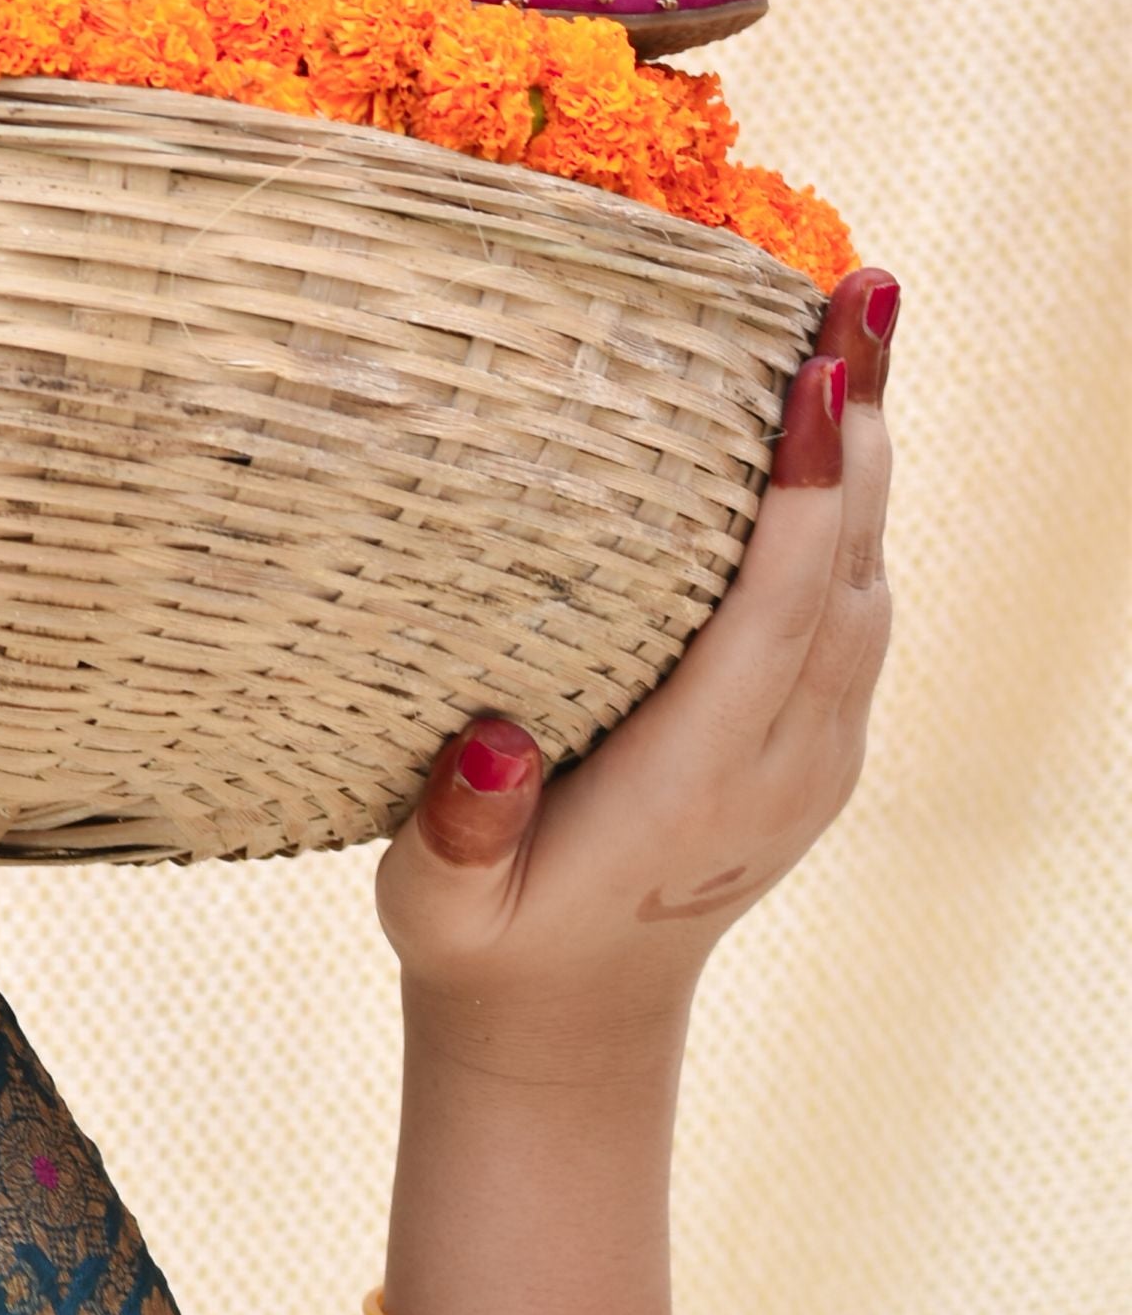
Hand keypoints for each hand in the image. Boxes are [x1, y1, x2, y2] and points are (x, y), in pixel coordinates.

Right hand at [375, 265, 898, 1069]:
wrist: (571, 1021)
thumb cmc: (485, 940)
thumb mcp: (440, 910)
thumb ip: (461, 834)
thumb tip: (490, 741)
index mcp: (696, 790)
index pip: (775, 618)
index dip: (803, 496)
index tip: (816, 379)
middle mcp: (782, 765)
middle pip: (848, 571)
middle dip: (864, 427)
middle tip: (868, 293)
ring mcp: (815, 754)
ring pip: (868, 579)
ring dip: (873, 450)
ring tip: (859, 320)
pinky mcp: (816, 740)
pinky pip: (854, 600)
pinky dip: (855, 500)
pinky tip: (833, 418)